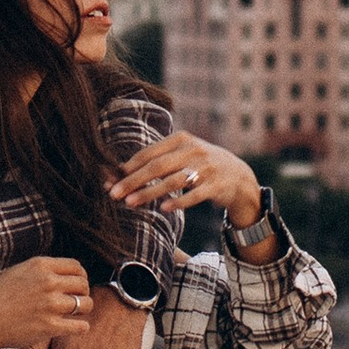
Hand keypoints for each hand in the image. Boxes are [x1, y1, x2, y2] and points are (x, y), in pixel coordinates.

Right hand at [0, 254, 93, 348]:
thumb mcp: (14, 272)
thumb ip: (37, 272)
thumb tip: (55, 274)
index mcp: (39, 266)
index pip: (76, 266)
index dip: (79, 276)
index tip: (76, 284)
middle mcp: (48, 282)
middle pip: (83, 284)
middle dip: (82, 292)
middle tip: (76, 301)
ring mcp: (51, 305)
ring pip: (86, 304)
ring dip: (83, 310)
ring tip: (75, 314)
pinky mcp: (50, 327)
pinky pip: (80, 326)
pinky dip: (80, 327)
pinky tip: (74, 327)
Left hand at [106, 130, 261, 231]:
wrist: (239, 177)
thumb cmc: (201, 166)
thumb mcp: (183, 155)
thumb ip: (158, 161)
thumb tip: (121, 174)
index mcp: (181, 139)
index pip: (149, 153)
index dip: (128, 168)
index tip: (110, 181)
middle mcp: (193, 150)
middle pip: (157, 166)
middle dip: (133, 180)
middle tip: (114, 193)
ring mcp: (206, 168)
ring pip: (173, 181)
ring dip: (150, 192)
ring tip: (131, 203)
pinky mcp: (216, 185)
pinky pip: (195, 194)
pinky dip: (179, 201)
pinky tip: (164, 208)